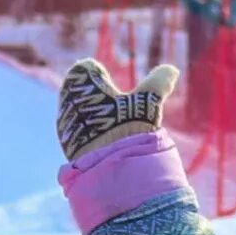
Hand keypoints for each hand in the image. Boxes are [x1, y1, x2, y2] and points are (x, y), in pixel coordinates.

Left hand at [57, 59, 177, 161]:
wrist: (107, 165)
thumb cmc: (127, 127)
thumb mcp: (148, 101)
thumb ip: (158, 82)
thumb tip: (171, 70)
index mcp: (80, 80)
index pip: (86, 69)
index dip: (98, 74)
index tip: (108, 81)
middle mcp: (67, 98)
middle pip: (80, 90)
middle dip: (95, 95)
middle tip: (113, 105)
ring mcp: (64, 121)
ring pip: (77, 110)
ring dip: (91, 114)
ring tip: (110, 125)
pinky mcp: (66, 141)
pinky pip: (76, 129)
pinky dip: (88, 131)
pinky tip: (103, 140)